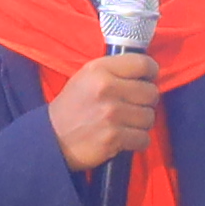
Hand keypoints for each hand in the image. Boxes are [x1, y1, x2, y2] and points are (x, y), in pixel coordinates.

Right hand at [49, 55, 161, 172]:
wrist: (52, 138)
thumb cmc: (73, 106)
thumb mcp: (87, 77)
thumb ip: (115, 71)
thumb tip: (147, 71)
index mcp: (100, 70)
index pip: (143, 64)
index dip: (151, 72)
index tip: (148, 79)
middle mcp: (106, 89)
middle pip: (151, 93)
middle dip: (146, 102)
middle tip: (133, 107)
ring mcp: (111, 114)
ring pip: (149, 117)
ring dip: (141, 124)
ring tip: (126, 124)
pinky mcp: (114, 137)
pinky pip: (144, 139)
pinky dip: (137, 141)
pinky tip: (124, 138)